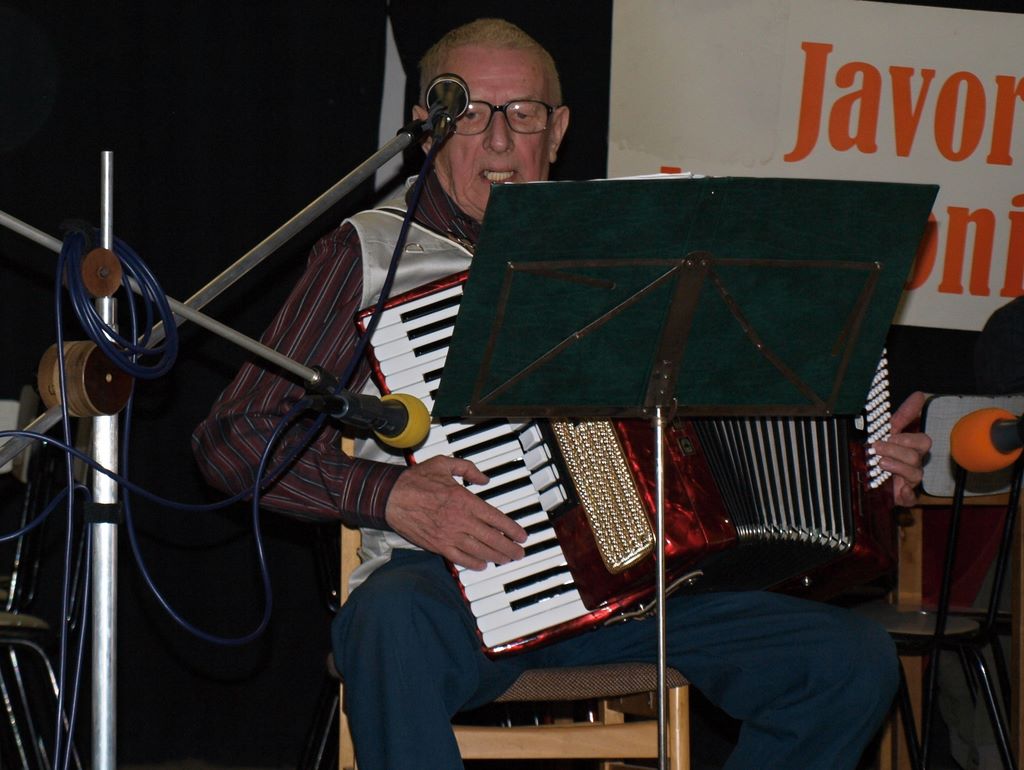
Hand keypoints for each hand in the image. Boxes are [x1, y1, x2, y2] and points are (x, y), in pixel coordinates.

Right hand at [384, 455, 527, 569]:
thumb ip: (468, 469)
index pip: (496, 518)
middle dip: (509, 548)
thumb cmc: (416, 480)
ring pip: (479, 551)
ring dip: (496, 557)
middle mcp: (460, 520)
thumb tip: (484, 479)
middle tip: (519, 553)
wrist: (391, 497)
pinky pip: (460, 558)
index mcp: (464, 500)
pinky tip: (483, 565)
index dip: (512, 529)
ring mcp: (449, 535)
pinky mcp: (437, 545)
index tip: (521, 536)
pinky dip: (473, 563)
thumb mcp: (444, 464)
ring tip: (506, 560)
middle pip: (492, 538)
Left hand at [872, 390, 931, 506]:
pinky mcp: (905, 497)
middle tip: (877, 446)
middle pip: (917, 455)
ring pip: (915, 473)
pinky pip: (911, 497)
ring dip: (896, 466)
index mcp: (911, 448)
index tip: (891, 433)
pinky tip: (897, 490)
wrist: (868, 482)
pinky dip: (906, 494)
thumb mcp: (886, 433)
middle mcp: (914, 464)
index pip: (922, 441)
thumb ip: (902, 416)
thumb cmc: (881, 454)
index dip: (907, 437)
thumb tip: (919, 394)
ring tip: (879, 462)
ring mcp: (911, 481)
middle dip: (897, 450)